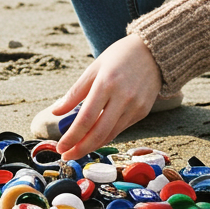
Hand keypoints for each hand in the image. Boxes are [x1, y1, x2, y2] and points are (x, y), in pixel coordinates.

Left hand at [53, 34, 161, 159]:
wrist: (154, 52)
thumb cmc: (119, 57)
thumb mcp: (94, 68)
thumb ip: (75, 92)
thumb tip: (56, 111)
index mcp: (107, 83)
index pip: (86, 118)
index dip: (72, 136)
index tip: (60, 146)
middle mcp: (123, 97)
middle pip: (99, 133)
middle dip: (80, 149)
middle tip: (66, 156)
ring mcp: (135, 106)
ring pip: (110, 135)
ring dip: (92, 146)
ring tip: (77, 149)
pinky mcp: (142, 112)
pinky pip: (120, 129)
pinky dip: (105, 136)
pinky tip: (94, 137)